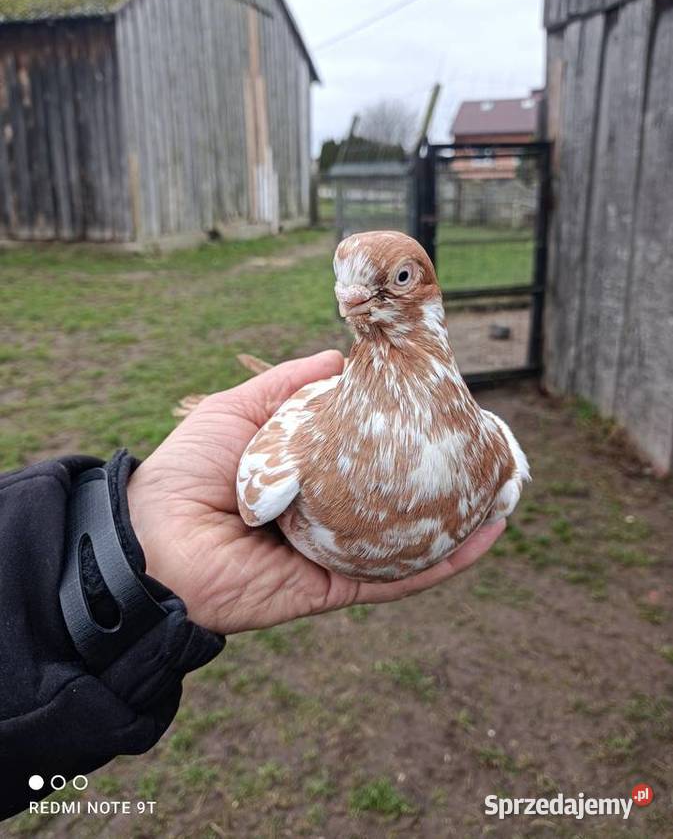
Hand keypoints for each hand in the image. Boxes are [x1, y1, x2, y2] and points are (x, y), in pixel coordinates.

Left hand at [127, 351, 504, 633]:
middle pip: (396, 501)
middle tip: (490, 456)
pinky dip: (445, 563)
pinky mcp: (335, 588)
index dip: (405, 437)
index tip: (444, 411)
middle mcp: (328, 515)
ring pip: (410, 541)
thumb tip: (339, 355)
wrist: (153, 541)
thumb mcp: (241, 409)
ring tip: (507, 496)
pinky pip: (398, 578)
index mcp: (307, 476)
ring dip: (460, 523)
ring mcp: (335, 554)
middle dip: (444, 483)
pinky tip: (486, 536)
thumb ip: (288, 384)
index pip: (368, 457)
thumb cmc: (189, 470)